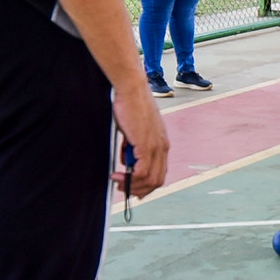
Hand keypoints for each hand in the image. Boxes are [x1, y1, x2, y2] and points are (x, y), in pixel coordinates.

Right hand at [112, 79, 169, 197]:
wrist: (132, 90)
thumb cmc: (131, 106)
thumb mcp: (134, 131)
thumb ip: (134, 147)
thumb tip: (127, 161)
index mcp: (162, 144)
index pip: (160, 173)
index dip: (147, 185)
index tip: (132, 188)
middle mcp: (162, 147)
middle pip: (157, 181)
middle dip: (140, 190)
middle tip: (123, 189)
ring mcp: (156, 147)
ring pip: (150, 180)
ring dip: (132, 186)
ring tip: (118, 182)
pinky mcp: (146, 145)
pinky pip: (142, 172)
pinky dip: (129, 179)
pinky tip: (117, 175)